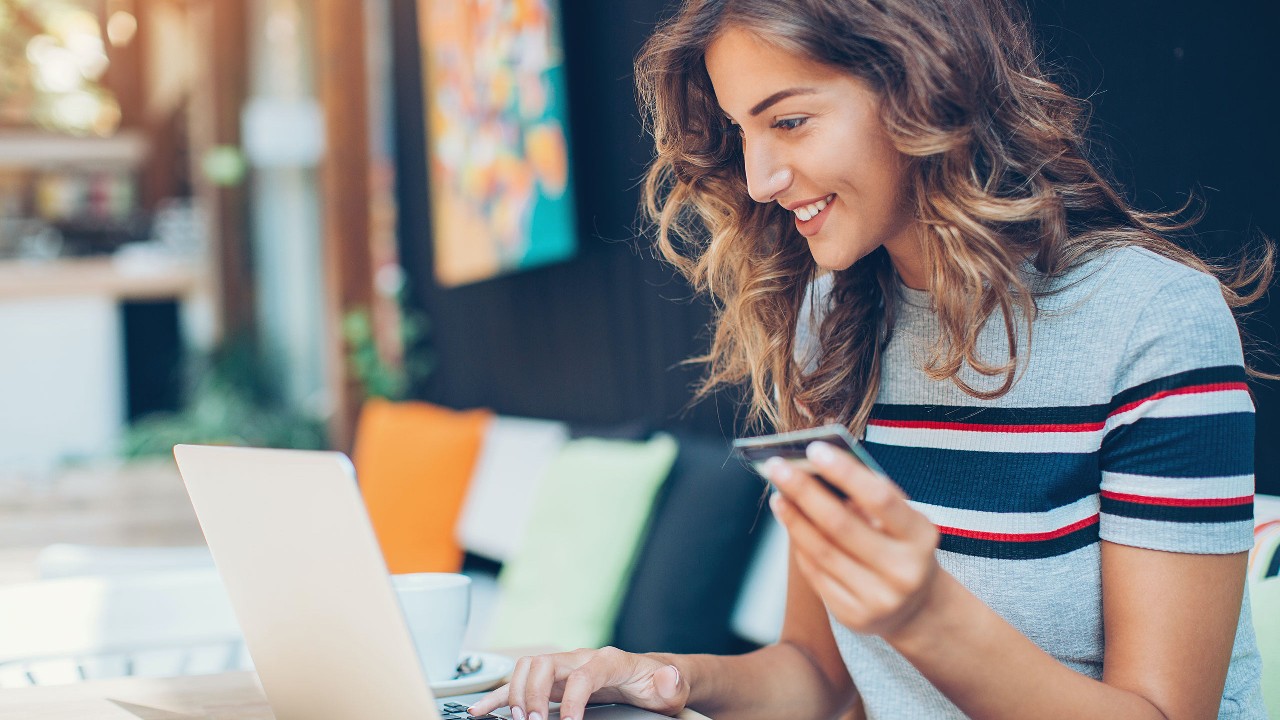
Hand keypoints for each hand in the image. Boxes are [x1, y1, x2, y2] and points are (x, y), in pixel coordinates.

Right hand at [465, 646, 687, 719]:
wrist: (652, 676)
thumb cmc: (658, 684)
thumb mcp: (671, 687)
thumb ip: (669, 682)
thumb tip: (667, 676)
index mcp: (610, 661)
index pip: (583, 673)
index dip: (572, 699)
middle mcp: (582, 658)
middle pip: (545, 663)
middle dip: (533, 694)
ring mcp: (566, 668)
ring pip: (527, 668)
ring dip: (515, 693)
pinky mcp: (555, 681)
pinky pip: (521, 682)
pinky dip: (499, 695)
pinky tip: (482, 709)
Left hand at [766, 441, 941, 640]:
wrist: (915, 607)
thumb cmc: (901, 545)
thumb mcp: (902, 520)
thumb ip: (869, 495)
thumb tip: (816, 467)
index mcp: (921, 538)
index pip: (879, 499)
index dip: (845, 473)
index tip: (814, 449)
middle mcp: (903, 572)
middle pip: (841, 526)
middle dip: (804, 492)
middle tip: (777, 467)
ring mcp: (878, 599)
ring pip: (821, 552)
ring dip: (794, 519)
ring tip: (778, 495)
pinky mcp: (854, 617)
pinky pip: (816, 574)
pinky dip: (800, 545)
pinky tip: (790, 524)